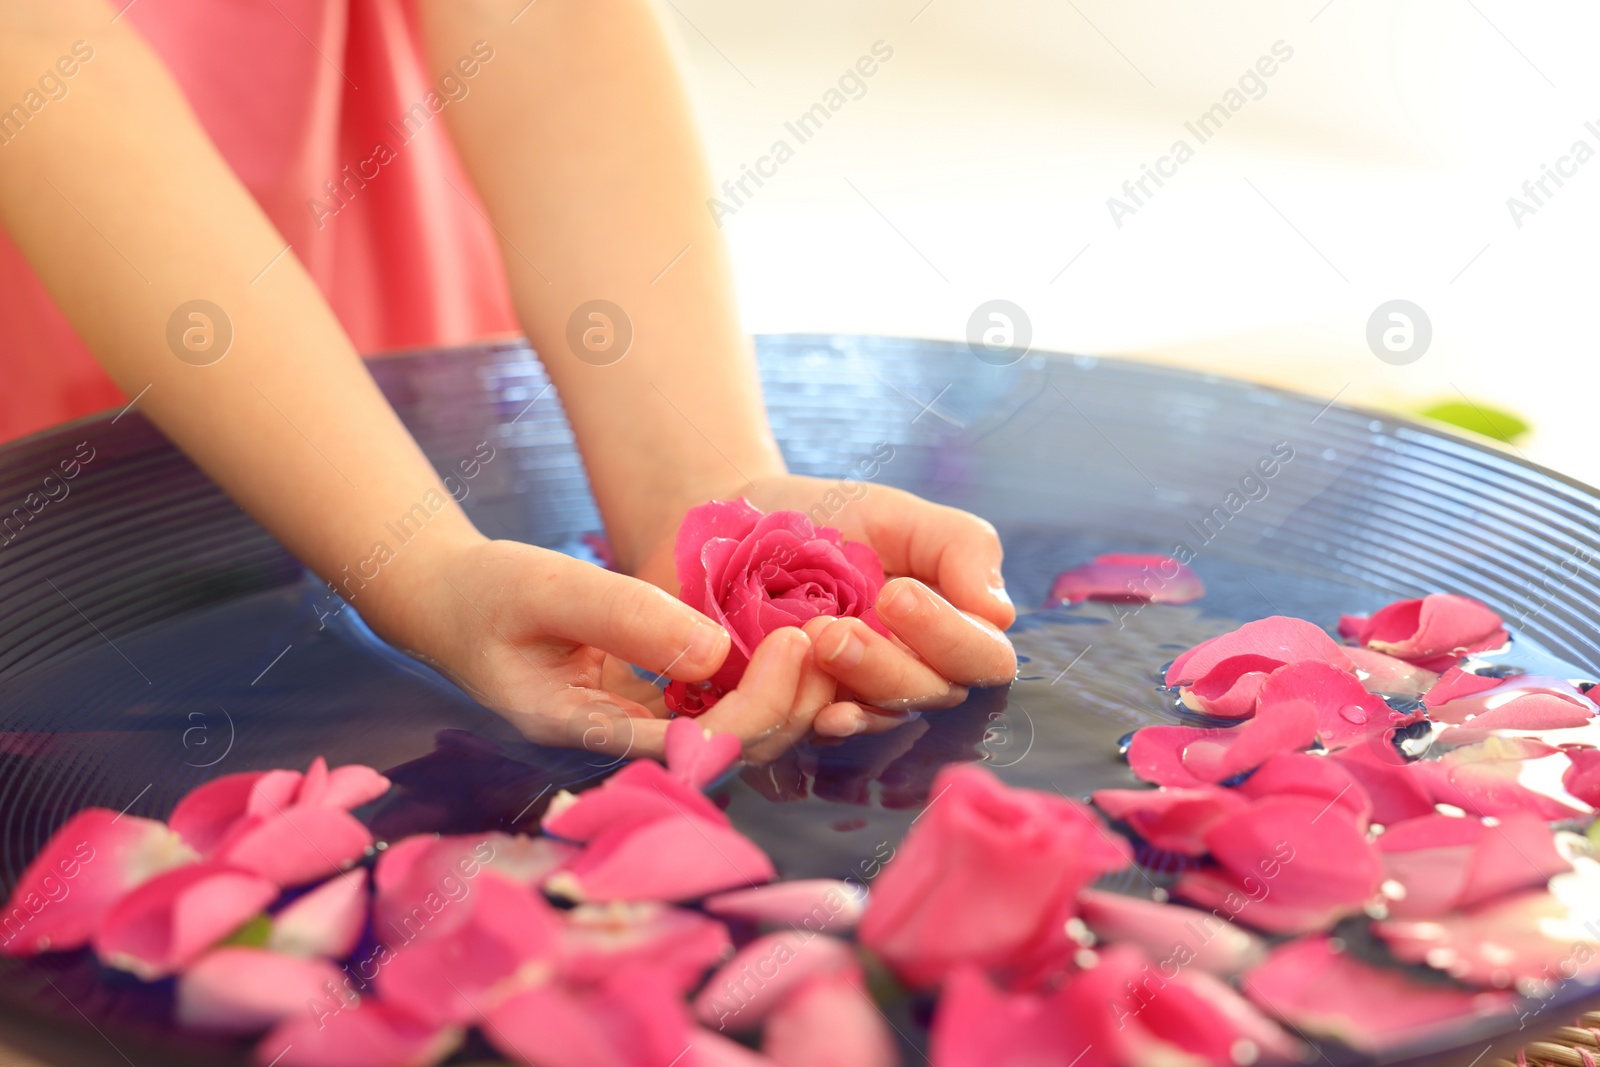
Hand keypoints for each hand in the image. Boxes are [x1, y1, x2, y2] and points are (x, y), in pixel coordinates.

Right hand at [369, 537, 839, 762]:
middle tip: (830, 634)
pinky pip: (725, 705)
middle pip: (731, 753)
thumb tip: (715, 651)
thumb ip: (624, 617)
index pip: (694, 749)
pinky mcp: (659, 705)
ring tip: (827, 633)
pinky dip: (765, 676)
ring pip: (739, 736)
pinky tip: (795, 634)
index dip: (757, 705)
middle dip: (791, 702)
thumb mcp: (548, 588)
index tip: (794, 641)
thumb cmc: (489, 593)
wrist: (456, 604)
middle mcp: (625, 747)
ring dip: (789, 694)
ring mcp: (644, 730)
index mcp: (590, 734)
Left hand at [632, 475, 1018, 735]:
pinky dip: (822, 724)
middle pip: (934, 695)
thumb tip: (1000, 612)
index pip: (983, 659)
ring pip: (884, 718)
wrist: (733, 522)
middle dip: (892, 665)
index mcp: (946, 630)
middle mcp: (912, 672)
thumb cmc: (826, 519)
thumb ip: (960, 547)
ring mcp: (859, 698)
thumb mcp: (897, 515)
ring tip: (817, 639)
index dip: (951, 638)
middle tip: (839, 627)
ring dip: (857, 686)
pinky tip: (816, 709)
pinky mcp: (802, 715)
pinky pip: (824, 741)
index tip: (900, 593)